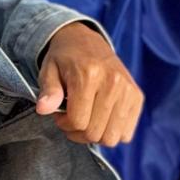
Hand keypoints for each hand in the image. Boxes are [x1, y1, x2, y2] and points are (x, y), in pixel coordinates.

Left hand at [35, 21, 143, 145]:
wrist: (87, 41)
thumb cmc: (65, 59)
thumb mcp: (49, 70)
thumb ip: (48, 91)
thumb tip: (43, 109)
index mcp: (89, 75)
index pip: (78, 121)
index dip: (64, 124)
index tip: (60, 115)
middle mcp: (113, 82)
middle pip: (95, 132)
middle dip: (78, 132)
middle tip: (71, 117)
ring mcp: (128, 90)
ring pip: (111, 137)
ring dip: (95, 135)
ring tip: (86, 119)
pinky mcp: (137, 96)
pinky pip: (126, 133)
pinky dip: (111, 132)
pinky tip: (101, 119)